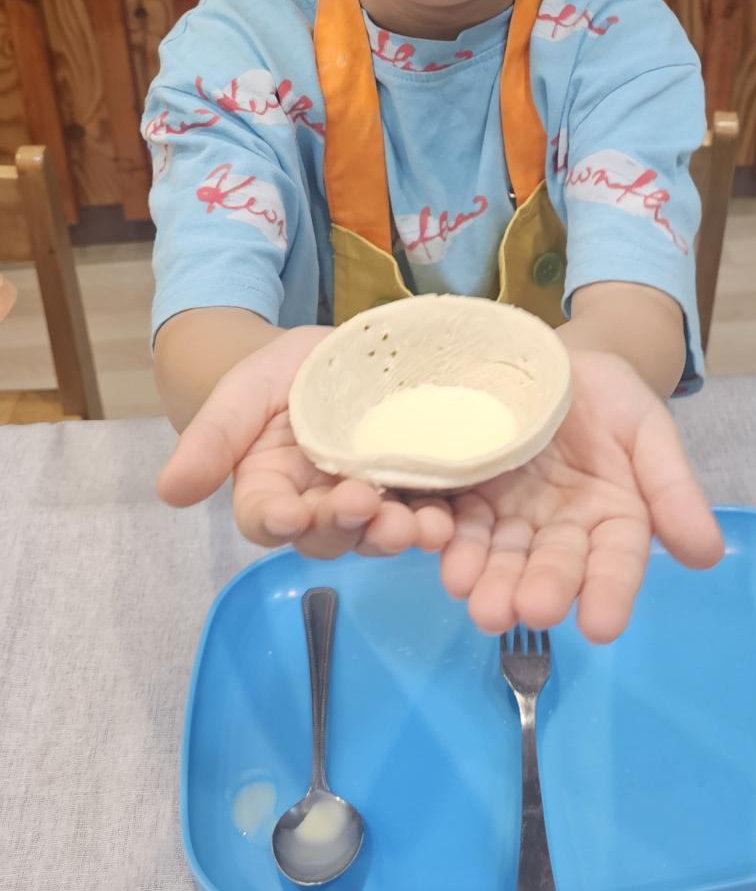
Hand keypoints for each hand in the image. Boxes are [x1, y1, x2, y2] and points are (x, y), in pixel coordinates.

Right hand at [156, 326, 453, 559]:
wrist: (339, 355)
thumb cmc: (280, 375)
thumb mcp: (242, 392)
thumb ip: (210, 440)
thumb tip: (168, 492)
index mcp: (270, 490)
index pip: (265, 517)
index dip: (274, 520)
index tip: (287, 514)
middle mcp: (320, 508)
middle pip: (327, 535)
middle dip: (345, 525)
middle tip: (364, 507)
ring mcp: (372, 503)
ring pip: (379, 533)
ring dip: (397, 534)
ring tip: (419, 525)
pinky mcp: (417, 491)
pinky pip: (427, 515)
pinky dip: (440, 523)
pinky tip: (452, 518)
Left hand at [439, 348, 722, 643]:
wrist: (551, 358)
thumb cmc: (610, 396)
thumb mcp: (649, 430)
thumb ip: (673, 488)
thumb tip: (708, 554)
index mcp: (614, 519)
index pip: (616, 561)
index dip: (610, 592)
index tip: (603, 626)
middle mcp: (560, 529)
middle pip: (552, 566)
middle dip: (542, 590)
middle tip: (531, 613)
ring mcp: (510, 515)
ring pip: (501, 555)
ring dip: (492, 582)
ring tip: (483, 605)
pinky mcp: (467, 496)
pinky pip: (459, 523)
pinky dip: (453, 545)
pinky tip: (449, 564)